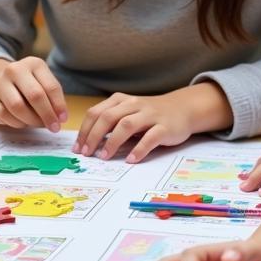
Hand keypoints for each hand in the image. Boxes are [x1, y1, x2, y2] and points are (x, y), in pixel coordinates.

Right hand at [0, 57, 68, 130]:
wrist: (5, 82)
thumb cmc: (30, 85)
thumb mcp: (44, 84)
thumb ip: (54, 98)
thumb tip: (60, 117)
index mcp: (33, 63)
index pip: (50, 87)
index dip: (59, 105)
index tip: (63, 119)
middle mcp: (13, 69)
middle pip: (34, 95)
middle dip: (46, 115)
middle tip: (53, 127)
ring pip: (17, 107)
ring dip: (31, 121)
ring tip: (37, 124)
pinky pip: (3, 115)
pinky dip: (16, 123)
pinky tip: (22, 122)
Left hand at [74, 90, 195, 162]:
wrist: (182, 108)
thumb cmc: (149, 114)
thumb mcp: (127, 112)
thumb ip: (110, 122)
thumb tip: (87, 141)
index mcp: (120, 100)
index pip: (96, 112)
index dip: (85, 130)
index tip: (78, 147)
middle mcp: (134, 104)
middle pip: (108, 117)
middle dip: (94, 136)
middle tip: (87, 153)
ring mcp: (150, 115)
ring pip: (126, 125)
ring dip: (112, 142)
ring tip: (104, 157)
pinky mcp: (165, 127)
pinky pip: (150, 138)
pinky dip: (139, 149)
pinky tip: (131, 160)